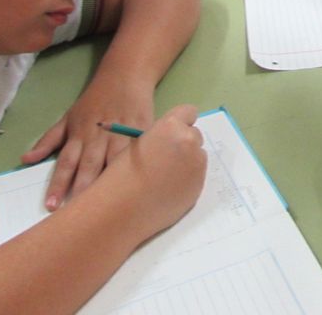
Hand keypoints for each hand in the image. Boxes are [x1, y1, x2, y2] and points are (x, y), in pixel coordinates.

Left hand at [22, 76, 154, 209]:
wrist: (125, 76)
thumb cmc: (95, 101)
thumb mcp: (68, 117)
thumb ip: (49, 140)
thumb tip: (25, 159)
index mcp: (79, 134)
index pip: (66, 163)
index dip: (58, 184)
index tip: (51, 206)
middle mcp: (99, 136)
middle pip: (89, 166)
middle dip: (82, 188)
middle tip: (76, 213)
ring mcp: (122, 134)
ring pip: (114, 162)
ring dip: (109, 182)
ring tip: (105, 205)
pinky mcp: (142, 132)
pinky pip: (138, 153)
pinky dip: (136, 167)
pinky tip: (136, 184)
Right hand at [99, 105, 206, 237]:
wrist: (121, 209)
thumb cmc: (121, 174)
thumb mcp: (138, 144)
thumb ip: (160, 137)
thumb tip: (170, 140)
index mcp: (171, 126)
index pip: (189, 112)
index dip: (181, 122)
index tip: (174, 133)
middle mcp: (189, 142)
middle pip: (195, 135)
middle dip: (185, 143)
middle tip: (167, 159)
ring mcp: (197, 165)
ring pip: (198, 157)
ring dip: (188, 162)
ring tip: (165, 178)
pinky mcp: (199, 186)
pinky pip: (196, 177)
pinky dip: (187, 180)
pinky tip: (168, 191)